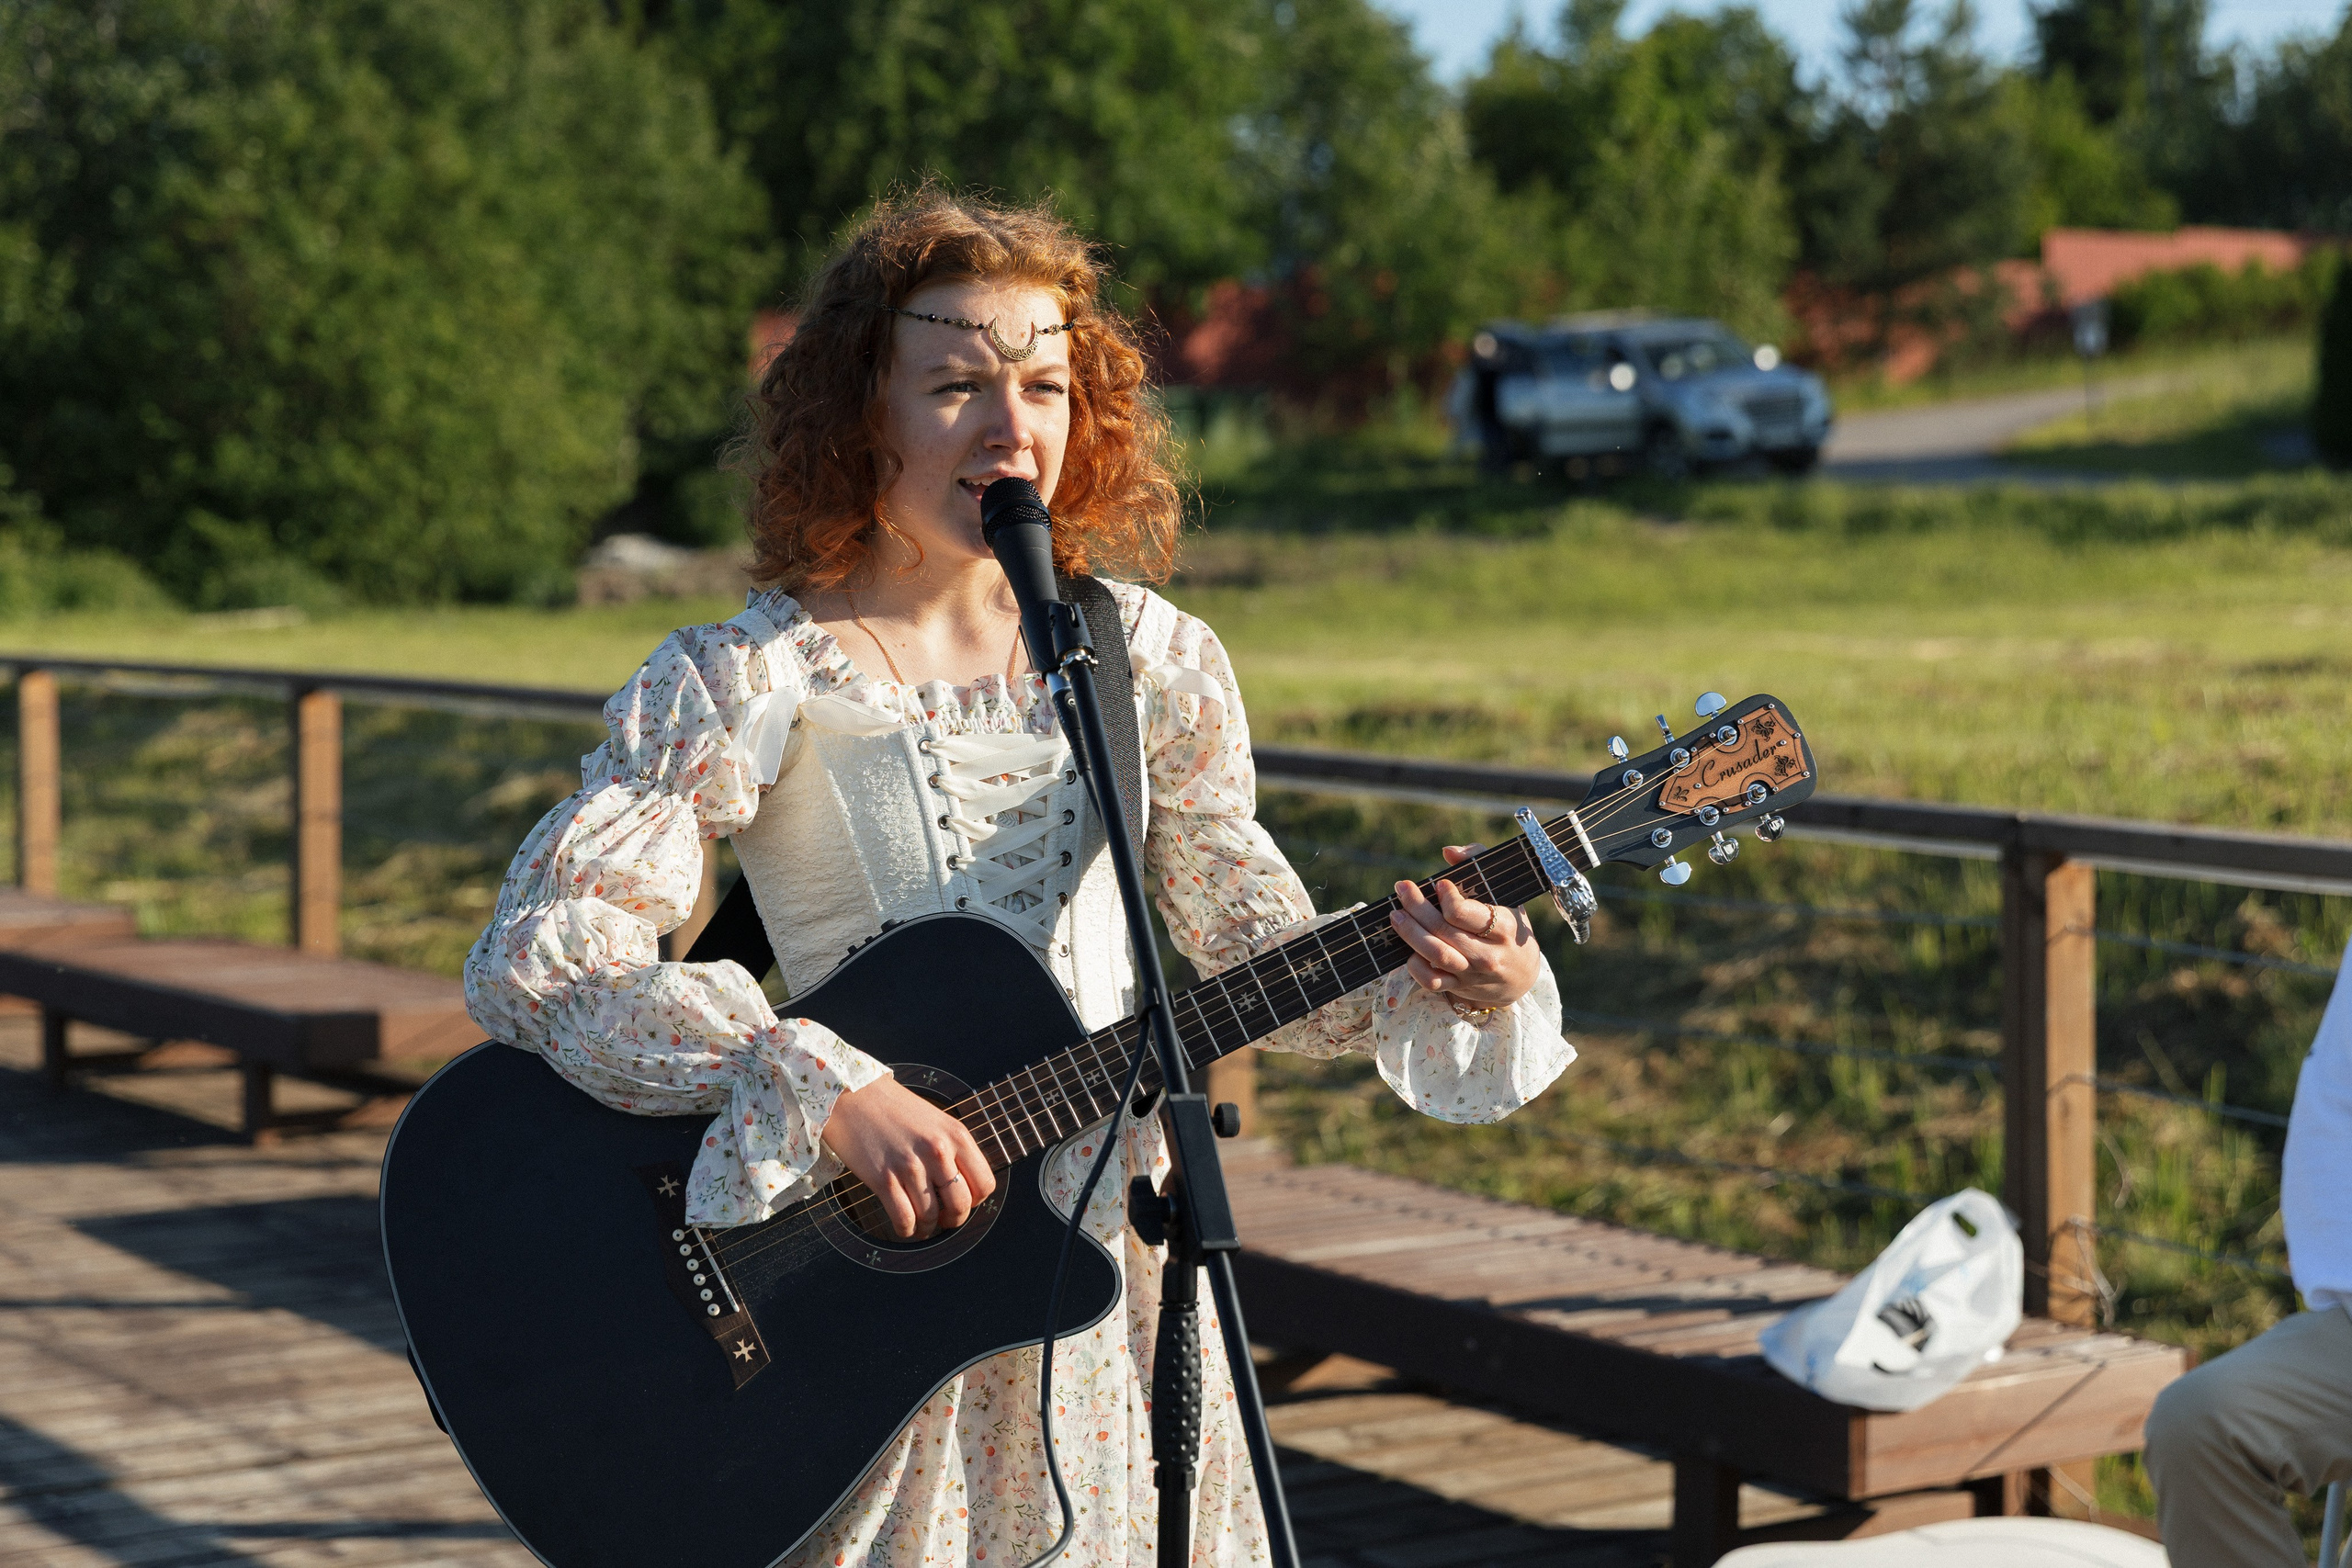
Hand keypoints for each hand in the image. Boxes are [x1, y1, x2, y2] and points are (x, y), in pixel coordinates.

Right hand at [820, 1077, 997, 1238]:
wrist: (853, 1095)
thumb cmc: (894, 1109)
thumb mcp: (936, 1121)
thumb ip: (952, 1150)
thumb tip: (963, 1186)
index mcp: (956, 1135)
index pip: (984, 1184)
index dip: (975, 1201)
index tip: (963, 1203)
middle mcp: (937, 1150)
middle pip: (960, 1206)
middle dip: (953, 1220)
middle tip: (943, 1220)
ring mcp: (910, 1166)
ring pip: (931, 1216)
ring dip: (927, 1227)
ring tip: (922, 1224)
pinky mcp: (883, 1179)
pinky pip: (904, 1219)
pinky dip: (907, 1230)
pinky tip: (905, 1226)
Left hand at [1389, 845, 1540, 1016]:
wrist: (1521, 976)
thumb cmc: (1509, 926)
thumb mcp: (1505, 894)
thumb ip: (1478, 862)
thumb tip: (1448, 852)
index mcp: (1503, 927)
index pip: (1466, 914)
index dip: (1448, 897)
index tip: (1438, 884)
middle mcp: (1488, 953)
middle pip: (1444, 931)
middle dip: (1417, 907)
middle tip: (1402, 889)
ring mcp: (1472, 973)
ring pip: (1435, 955)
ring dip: (1410, 933)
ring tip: (1396, 915)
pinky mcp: (1459, 987)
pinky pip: (1431, 981)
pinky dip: (1415, 966)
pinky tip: (1408, 949)